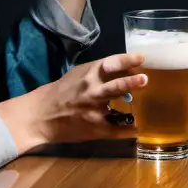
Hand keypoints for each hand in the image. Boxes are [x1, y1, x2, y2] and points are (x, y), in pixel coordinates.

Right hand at [0, 52, 147, 150]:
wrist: (41, 115)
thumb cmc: (64, 91)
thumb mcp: (80, 74)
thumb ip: (101, 71)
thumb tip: (129, 67)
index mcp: (89, 74)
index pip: (111, 63)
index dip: (127, 60)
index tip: (142, 58)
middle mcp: (92, 90)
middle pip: (115, 85)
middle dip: (131, 82)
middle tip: (145, 79)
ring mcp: (93, 110)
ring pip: (116, 107)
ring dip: (131, 107)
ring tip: (146, 108)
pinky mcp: (95, 128)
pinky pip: (116, 129)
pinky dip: (129, 129)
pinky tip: (139, 128)